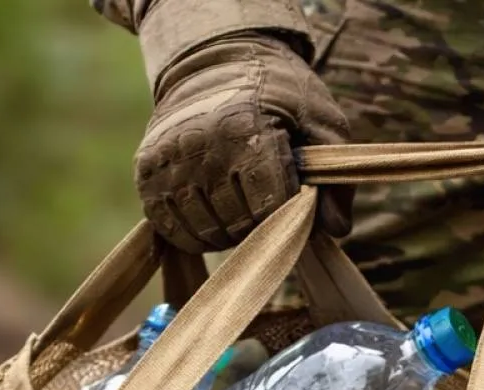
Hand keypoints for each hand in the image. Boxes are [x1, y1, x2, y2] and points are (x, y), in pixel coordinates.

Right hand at [135, 33, 351, 253]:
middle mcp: (201, 147)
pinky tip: (213, 217)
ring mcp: (169, 161)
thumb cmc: (278, 93)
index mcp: (246, 131)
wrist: (216, 61)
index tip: (293, 195)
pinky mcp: (146, 172)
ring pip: (206, 231)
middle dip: (261, 224)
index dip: (288, 211)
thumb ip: (334, 175)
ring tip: (241, 208)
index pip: (272, 205)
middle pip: (240, 223)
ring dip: (229, 233)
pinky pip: (172, 228)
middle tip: (267, 202)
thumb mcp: (321, 120)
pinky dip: (196, 234)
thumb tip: (336, 228)